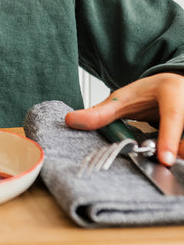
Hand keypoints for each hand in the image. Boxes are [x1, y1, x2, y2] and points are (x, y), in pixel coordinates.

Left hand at [65, 73, 183, 166]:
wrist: (172, 85)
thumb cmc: (150, 93)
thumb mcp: (124, 98)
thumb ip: (101, 112)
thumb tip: (71, 121)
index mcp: (171, 91)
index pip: (173, 115)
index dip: (169, 138)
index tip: (163, 159)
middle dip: (176, 151)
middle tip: (162, 159)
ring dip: (179, 154)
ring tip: (166, 154)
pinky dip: (179, 154)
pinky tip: (170, 154)